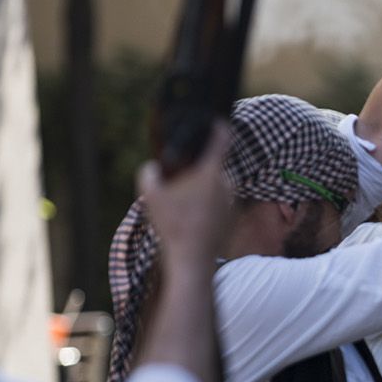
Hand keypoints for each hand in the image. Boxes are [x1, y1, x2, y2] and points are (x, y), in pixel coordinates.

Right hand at [141, 122, 232, 270]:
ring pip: (213, 187)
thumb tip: (152, 168)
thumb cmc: (174, 226)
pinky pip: (217, 204)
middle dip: (195, 170)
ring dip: (199, 191)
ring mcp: (232, 201)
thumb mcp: (150, 196)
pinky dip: (205, 206)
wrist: (193, 261)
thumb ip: (149, 174)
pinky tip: (190, 220)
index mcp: (211, 172)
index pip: (221, 139)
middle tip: (177, 183)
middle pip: (210, 167)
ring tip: (181, 207)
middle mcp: (227, 183)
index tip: (215, 120)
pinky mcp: (232, 217)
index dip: (218, 126)